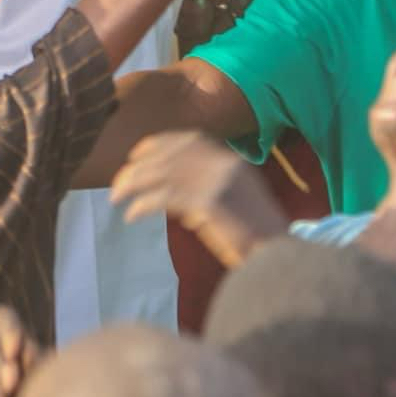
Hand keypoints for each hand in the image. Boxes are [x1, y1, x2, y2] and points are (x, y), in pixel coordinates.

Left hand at [109, 131, 289, 268]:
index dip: (158, 144)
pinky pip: (165, 197)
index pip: (189, 139)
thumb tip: (174, 194)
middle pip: (170, 154)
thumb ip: (209, 188)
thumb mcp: (237, 200)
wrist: (279, 256)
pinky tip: (131, 215)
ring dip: (134, 184)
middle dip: (139, 166)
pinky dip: (143, 205)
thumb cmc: (258, 237)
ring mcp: (218, 180)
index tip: (136, 154)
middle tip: (118, 182)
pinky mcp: (209, 202)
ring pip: (163, 172)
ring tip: (116, 199)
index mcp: (233, 160)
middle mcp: (225, 163)